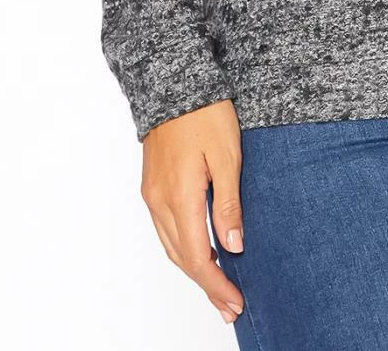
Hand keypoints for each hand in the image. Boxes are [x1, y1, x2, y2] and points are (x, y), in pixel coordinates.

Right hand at [140, 98, 245, 326]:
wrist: (175, 82)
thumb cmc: (205, 112)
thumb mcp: (228, 155)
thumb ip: (229, 202)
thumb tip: (233, 245)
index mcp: (179, 196)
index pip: (196, 256)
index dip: (216, 283)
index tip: (235, 302)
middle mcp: (159, 201)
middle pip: (181, 258)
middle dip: (206, 285)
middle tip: (231, 305)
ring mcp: (152, 194)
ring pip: (171, 246)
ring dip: (194, 269)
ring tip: (219, 287)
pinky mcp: (153, 185)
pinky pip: (166, 229)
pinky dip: (183, 248)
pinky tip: (201, 252)